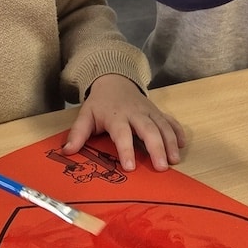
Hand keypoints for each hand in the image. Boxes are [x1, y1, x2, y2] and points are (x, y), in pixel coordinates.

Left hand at [62, 74, 184, 172]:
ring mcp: (149, 111)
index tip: (130, 167)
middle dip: (157, 148)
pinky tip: (182, 145)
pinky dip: (178, 131)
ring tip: (174, 160)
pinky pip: (170, 120)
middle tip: (161, 167)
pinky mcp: (158, 111)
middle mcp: (136, 113)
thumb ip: (77, 134)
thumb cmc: (100, 103)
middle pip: (149, 130)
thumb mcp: (85, 115)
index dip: (126, 150)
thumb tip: (66, 151)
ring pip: (163, 126)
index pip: (122, 134)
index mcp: (116, 116)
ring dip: (170, 142)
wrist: (114, 80)